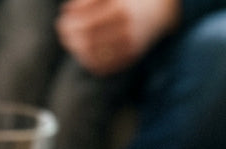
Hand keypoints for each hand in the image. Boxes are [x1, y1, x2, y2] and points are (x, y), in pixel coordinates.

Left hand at [55, 0, 180, 75]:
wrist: (162, 10)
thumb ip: (90, 1)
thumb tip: (68, 10)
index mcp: (120, 6)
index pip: (85, 17)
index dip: (70, 19)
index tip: (63, 17)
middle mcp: (126, 25)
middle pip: (86, 37)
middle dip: (70, 34)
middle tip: (63, 30)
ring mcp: (130, 42)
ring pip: (92, 53)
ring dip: (76, 49)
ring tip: (71, 41)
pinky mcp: (131, 56)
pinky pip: (103, 65)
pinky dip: (88, 60)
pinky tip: (83, 52)